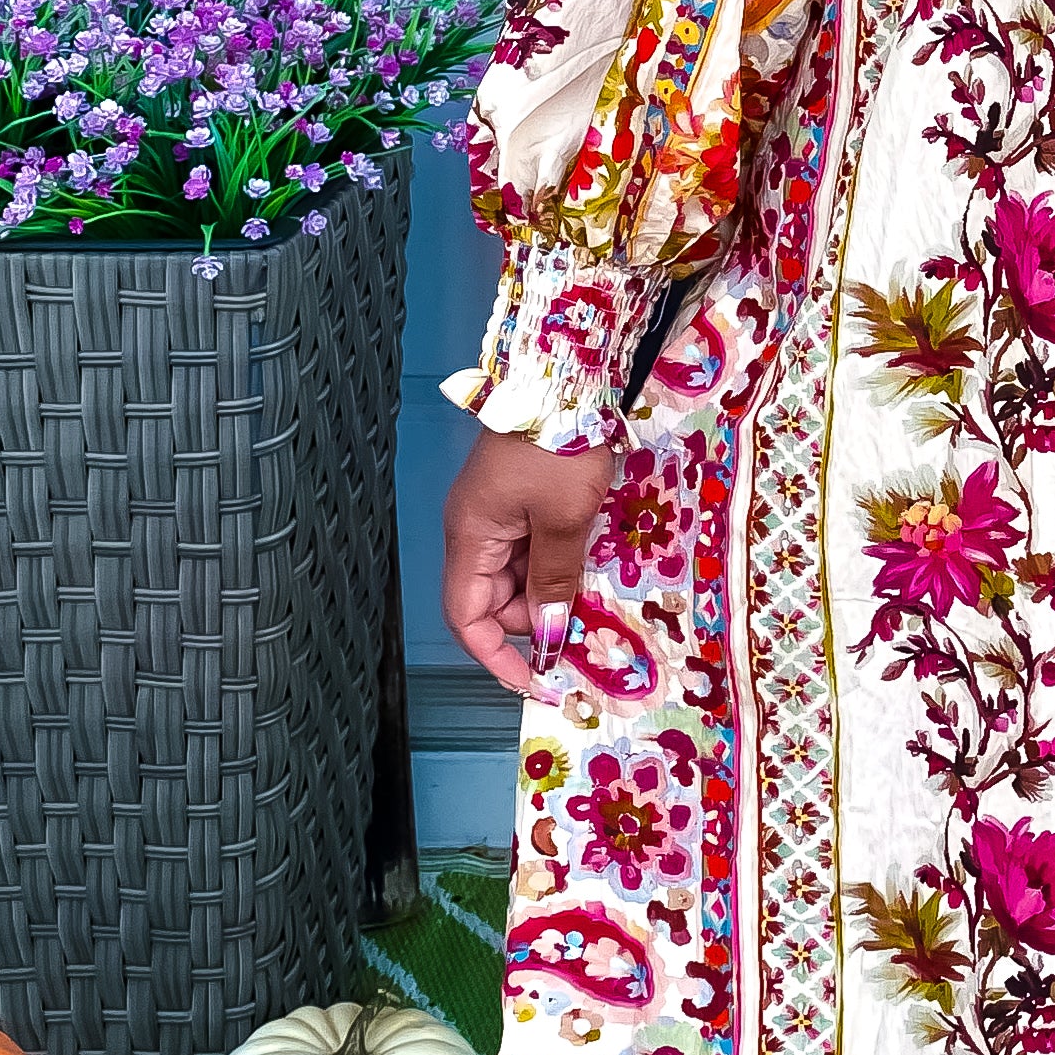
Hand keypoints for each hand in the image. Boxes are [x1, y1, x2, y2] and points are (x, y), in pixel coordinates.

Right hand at [441, 429, 618, 695]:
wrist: (565, 377)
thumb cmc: (559, 445)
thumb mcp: (565, 518)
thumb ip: (555, 578)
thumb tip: (546, 632)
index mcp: (470, 536)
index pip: (466, 617)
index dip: (495, 654)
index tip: (532, 677)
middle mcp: (474, 529)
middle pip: (491, 599)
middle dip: (530, 620)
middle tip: (578, 626)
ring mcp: (497, 512)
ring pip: (515, 575)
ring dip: (547, 591)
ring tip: (588, 593)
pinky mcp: (519, 498)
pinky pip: (530, 547)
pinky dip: (554, 563)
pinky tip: (585, 563)